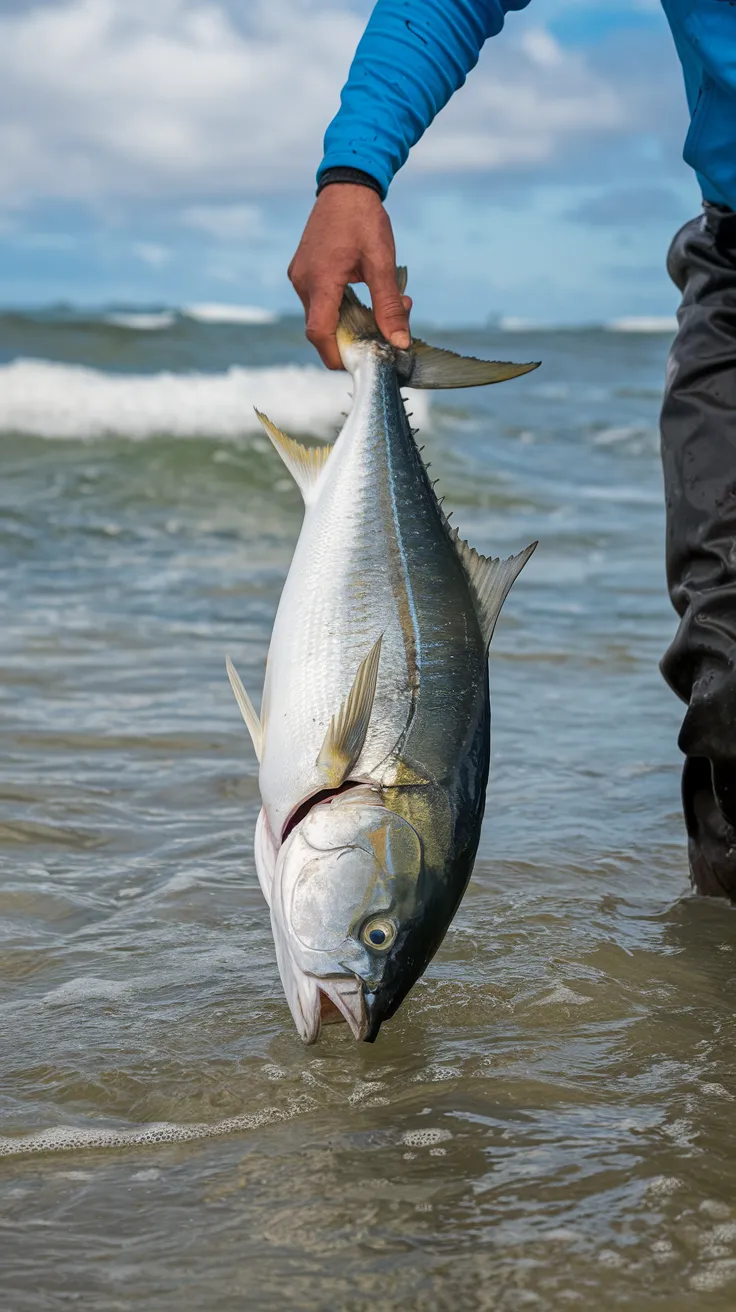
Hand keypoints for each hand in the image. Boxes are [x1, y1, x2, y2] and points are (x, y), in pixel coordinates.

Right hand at [288, 184, 411, 369]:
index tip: (358, 363)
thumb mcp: (382, 262)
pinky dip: (341, 306)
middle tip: (386, 327)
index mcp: (320, 280)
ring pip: (322, 316)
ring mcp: (300, 276)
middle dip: (353, 336)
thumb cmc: (364, 219)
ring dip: (350, 320)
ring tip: (382, 303)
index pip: (319, 334)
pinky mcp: (303, 271)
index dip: (336, 356)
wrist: (346, 184)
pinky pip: (320, 301)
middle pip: (322, 329)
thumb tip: (400, 342)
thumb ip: (389, 305)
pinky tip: (364, 292)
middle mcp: (303, 282)